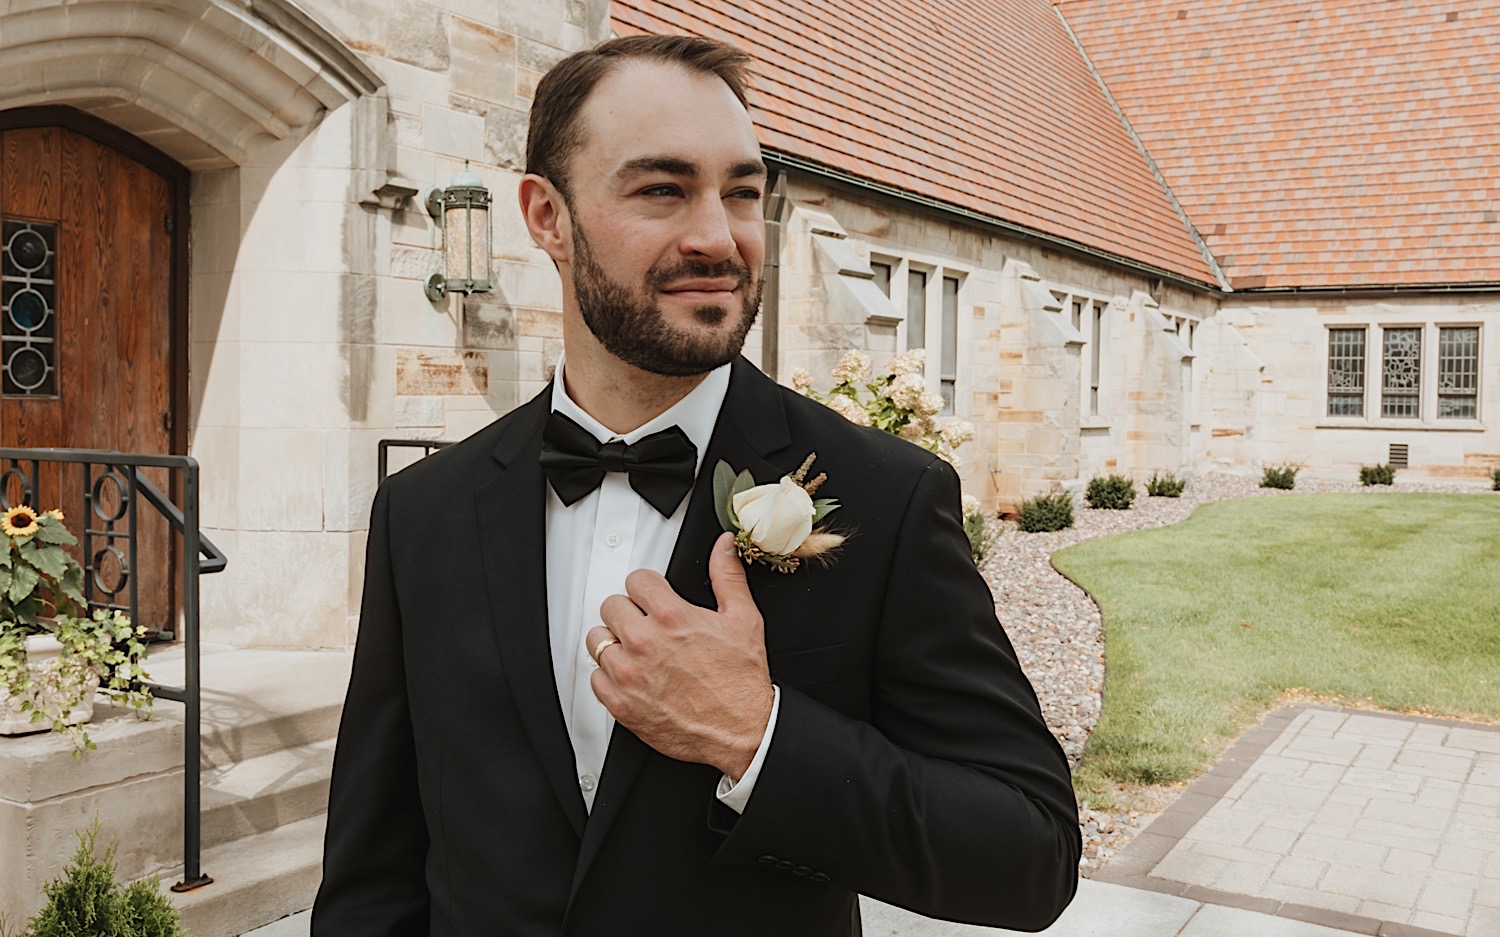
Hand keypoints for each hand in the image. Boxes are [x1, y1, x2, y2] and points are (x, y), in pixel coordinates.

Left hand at [588, 532, 774, 777]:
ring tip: (637, 651)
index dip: (647, 587)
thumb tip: (723, 547)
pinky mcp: (621, 703)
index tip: (652, 598)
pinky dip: (609, 677)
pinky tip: (632, 677)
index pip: (635, 580)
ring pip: (598, 640)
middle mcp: (644, 643)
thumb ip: (727, 576)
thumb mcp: (743, 619)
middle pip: (611, 605)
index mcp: (671, 617)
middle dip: (629, 611)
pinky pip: (595, 678)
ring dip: (615, 642)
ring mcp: (629, 674)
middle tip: (646, 625)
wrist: (742, 730)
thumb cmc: (742, 681)